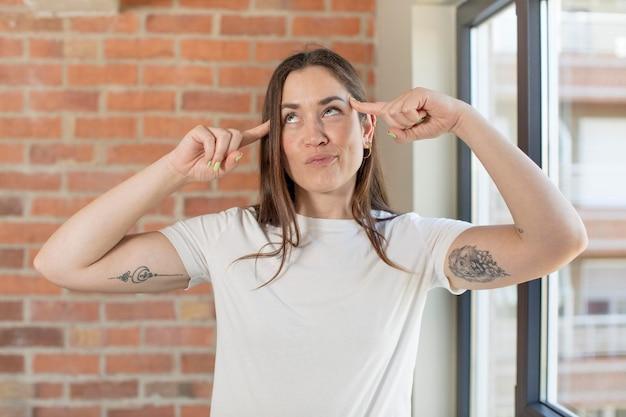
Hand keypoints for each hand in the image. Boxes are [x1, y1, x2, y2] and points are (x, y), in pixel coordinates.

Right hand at [166, 120, 269, 182]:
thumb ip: (231, 164)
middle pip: (237, 134)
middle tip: (220, 162)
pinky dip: (209, 151)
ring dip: (220, 152)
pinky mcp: (200, 130)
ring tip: (212, 162)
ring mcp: (211, 131)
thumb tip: (238, 153)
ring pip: (225, 136)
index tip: (273, 123)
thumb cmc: (202, 170)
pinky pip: (211, 138)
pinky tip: (204, 157)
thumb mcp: (220, 171)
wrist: (184, 171)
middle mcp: (223, 135)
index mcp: (231, 145)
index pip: (249, 136)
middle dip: (231, 149)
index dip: (261, 130)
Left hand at [349, 87, 468, 142]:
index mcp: (400, 107)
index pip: (379, 108)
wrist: (454, 120)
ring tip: (422, 116)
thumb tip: (391, 131)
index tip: (351, 102)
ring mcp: (410, 94)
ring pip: (395, 113)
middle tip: (417, 122)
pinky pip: (406, 109)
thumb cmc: (436, 125)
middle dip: (401, 125)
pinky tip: (425, 112)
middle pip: (387, 115)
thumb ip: (402, 135)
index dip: (364, 107)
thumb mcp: (416, 134)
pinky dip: (414, 115)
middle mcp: (403, 98)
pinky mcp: (417, 93)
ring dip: (409, 121)